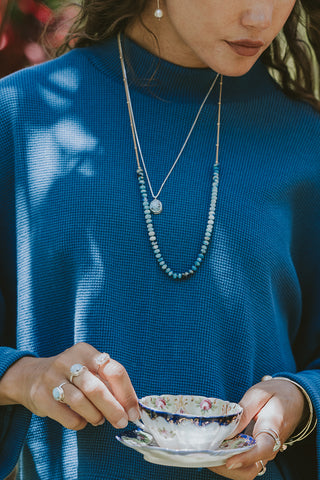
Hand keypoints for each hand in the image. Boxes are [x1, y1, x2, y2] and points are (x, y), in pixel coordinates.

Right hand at [0, 343, 139, 430]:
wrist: (31, 376)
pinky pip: (67, 416)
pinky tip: (82, 421)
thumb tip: (131, 408)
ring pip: (80, 402)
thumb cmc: (71, 375)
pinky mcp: (41, 396)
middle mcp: (68, 361)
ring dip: (96, 416)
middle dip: (113, 409)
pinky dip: (80, 422)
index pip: (113, 370)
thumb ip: (108, 383)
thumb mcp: (88, 368)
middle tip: (122, 422)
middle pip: (96, 388)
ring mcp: (52, 378)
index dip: (126, 393)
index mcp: (86, 351)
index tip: (133, 411)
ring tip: (99, 420)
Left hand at [208, 378, 305, 478]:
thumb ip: (244, 410)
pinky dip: (228, 460)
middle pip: (251, 468)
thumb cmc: (276, 393)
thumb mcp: (259, 393)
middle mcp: (270, 446)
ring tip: (206, 452)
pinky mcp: (258, 451)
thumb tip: (228, 429)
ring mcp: (264, 452)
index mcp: (273, 428)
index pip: (263, 449)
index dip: (245, 457)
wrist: (293, 397)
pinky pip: (244, 464)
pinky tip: (214, 448)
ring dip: (225, 466)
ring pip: (246, 471)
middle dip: (228, 467)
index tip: (228, 461)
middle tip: (206, 454)